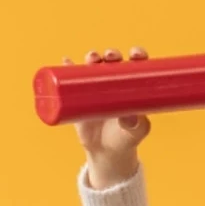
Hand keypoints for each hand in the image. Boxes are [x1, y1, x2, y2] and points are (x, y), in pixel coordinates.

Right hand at [63, 46, 151, 187]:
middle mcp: (115, 83)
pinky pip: (71, 79)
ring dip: (92, 57)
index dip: (138, 55)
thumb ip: (136, 126)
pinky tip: (67, 61)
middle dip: (112, 54)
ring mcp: (95, 88)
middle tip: (110, 57)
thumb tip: (129, 117)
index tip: (135, 55)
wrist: (107, 151)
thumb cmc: (127, 138)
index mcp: (134, 86)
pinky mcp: (79, 96)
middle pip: (113, 61)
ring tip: (92, 58)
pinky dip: (68, 68)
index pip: (137, 65)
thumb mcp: (136, 133)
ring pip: (93, 67)